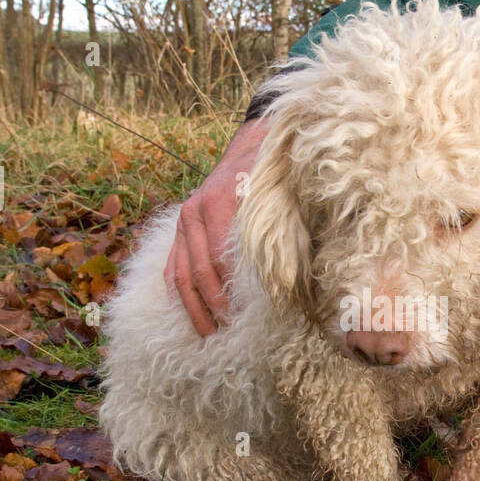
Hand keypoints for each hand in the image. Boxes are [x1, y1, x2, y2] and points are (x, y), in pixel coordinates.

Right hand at [165, 117, 270, 334]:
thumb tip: (306, 276)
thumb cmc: (276, 177)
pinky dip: (179, 293)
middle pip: (204, 271)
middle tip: (232, 334)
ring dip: (196, 307)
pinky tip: (191, 315)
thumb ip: (290, 231)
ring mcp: (186, 218)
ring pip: (183, 272)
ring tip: (209, 335)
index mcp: (225, 202)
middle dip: (217, 307)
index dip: (237, 293)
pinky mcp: (181, 224)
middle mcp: (199, 210)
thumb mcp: (286, 198)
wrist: (252, 145)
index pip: (227, 260)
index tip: (251, 320)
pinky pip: (172, 265)